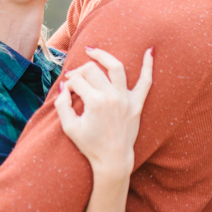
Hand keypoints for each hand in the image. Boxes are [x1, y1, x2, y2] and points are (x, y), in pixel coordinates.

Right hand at [55, 47, 152, 175]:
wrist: (113, 160)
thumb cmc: (90, 145)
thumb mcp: (69, 127)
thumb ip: (62, 104)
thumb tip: (64, 85)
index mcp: (95, 102)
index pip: (77, 81)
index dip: (69, 83)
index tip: (67, 92)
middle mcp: (112, 97)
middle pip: (92, 71)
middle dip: (79, 71)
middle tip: (74, 78)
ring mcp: (126, 99)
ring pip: (116, 67)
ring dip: (104, 56)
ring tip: (92, 51)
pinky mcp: (137, 104)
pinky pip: (146, 82)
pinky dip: (148, 65)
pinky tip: (150, 50)